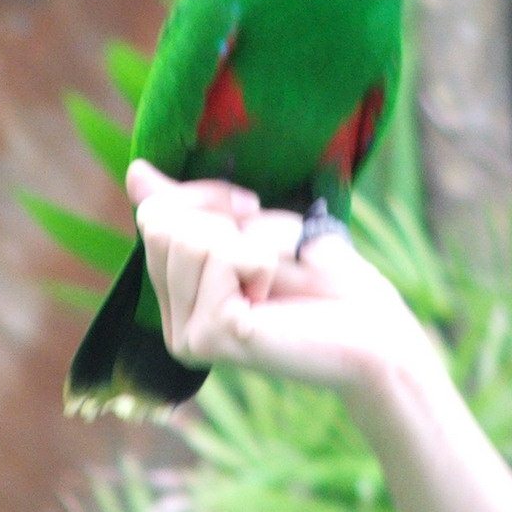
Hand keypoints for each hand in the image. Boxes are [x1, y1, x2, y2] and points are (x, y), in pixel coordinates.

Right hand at [126, 160, 435, 396]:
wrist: (376, 330)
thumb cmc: (326, 279)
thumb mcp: (252, 231)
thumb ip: (194, 208)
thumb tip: (135, 174)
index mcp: (180, 300)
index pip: (154, 217)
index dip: (205, 196)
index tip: (252, 209)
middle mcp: (175, 325)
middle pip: (160, 222)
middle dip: (223, 214)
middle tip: (270, 250)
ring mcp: (187, 336)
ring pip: (186, 238)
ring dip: (247, 239)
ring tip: (275, 276)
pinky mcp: (211, 336)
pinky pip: (218, 256)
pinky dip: (260, 257)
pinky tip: (275, 296)